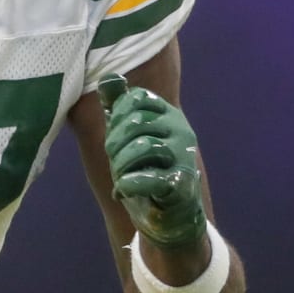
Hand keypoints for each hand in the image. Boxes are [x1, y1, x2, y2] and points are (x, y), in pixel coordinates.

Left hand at [97, 73, 205, 248]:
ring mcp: (185, 157)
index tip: (115, 136)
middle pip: (136, 122)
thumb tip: (108, 78)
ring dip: (121, 165)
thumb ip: (118, 108)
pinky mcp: (183, 184)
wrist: (168, 214)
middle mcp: (181, 130)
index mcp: (168, 114)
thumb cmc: (145, 170)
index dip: (117, 116)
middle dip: (115, 144)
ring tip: (122, 177)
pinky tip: (123, 190)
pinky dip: (129, 185)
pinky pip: (149, 178)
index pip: (137, 98)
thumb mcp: (128, 137)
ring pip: (142, 146)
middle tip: (115, 161)